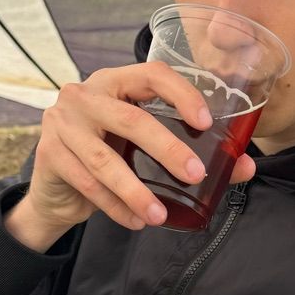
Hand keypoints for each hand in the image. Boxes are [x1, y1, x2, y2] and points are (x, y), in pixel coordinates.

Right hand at [26, 62, 255, 235]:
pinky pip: (87, 184)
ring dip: (136, 191)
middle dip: (167, 149)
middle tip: (194, 175)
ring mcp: (62, 122)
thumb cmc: (109, 158)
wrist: (56, 190)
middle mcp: (85, 95)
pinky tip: (136, 220)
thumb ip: (191, 153)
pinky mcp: (49, 154)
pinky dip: (115, 206)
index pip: (151, 74)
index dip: (181, 94)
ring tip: (160, 215)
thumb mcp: (145, 150)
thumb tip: (244, 167)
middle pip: (131, 119)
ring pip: (105, 160)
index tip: (206, 122)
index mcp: (115, 82)